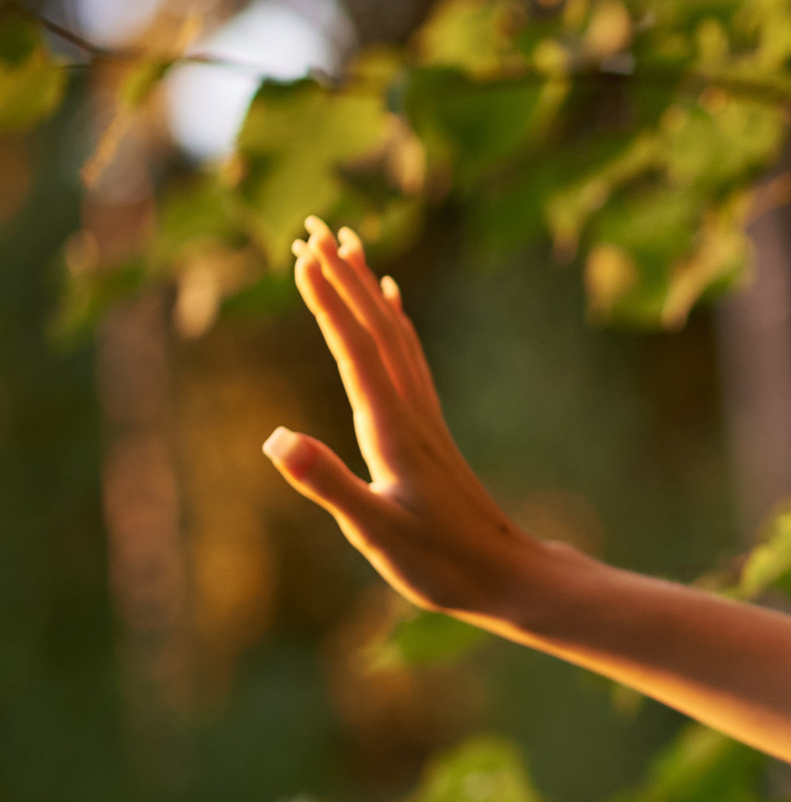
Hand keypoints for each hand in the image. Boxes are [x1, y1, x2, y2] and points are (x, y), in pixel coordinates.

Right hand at [263, 217, 552, 619]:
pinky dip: (395, 320)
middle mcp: (411, 411)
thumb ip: (328, 483)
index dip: (329, 302)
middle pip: (376, 327)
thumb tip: (274, 439)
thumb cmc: (439, 563)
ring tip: (349, 243)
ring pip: (395, 334)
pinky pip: (410, 356)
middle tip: (315, 224)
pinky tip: (392, 302)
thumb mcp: (374, 530)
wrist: (506, 576)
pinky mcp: (430, 428)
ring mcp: (424, 416)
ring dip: (367, 287)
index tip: (303, 255)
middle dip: (344, 275)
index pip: (356, 351)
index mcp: (393, 430)